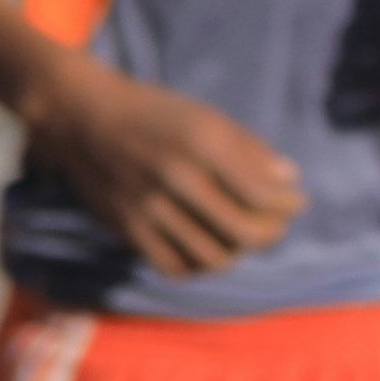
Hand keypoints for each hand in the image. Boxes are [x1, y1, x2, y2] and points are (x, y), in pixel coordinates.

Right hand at [21, 54, 302, 278]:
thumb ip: (248, 148)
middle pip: (242, 232)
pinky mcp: (128, 227)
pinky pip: (174, 266)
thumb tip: (289, 179)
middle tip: (277, 226)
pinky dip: (199, 266)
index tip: (296, 201)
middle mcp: (175, 175)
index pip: (262, 192)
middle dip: (271, 235)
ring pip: (211, 257)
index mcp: (201, 141)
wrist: (83, 118)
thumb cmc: (154, 114)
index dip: (288, 204)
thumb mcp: (204, 116)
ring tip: (245, 240)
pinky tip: (210, 251)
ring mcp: (149, 206)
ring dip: (238, 254)